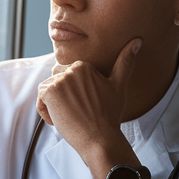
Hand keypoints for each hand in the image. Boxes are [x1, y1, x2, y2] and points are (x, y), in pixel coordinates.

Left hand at [36, 37, 141, 153]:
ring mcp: (60, 80)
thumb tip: (138, 40)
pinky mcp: (50, 93)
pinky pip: (40, 99)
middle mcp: (71, 69)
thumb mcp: (119, 85)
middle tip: (78, 113)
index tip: (84, 106)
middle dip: (62, 98)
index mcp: (84, 65)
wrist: (100, 138)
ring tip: (70, 116)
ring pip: (47, 91)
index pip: (65, 77)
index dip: (72, 94)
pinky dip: (46, 112)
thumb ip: (125, 62)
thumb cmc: (109, 114)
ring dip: (54, 106)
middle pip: (55, 83)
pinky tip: (60, 120)